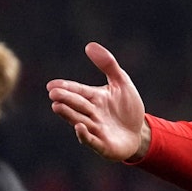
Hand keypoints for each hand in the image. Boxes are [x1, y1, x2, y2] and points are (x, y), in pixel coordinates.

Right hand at [47, 42, 149, 160]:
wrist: (140, 133)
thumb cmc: (128, 108)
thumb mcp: (122, 83)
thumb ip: (108, 65)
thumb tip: (89, 45)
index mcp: (94, 98)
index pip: (77, 91)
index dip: (65, 87)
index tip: (51, 85)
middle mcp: (91, 114)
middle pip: (76, 105)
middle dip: (65, 99)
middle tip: (53, 94)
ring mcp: (95, 130)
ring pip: (79, 120)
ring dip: (69, 114)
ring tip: (57, 106)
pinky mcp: (103, 145)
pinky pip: (92, 140)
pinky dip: (84, 135)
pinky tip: (79, 127)